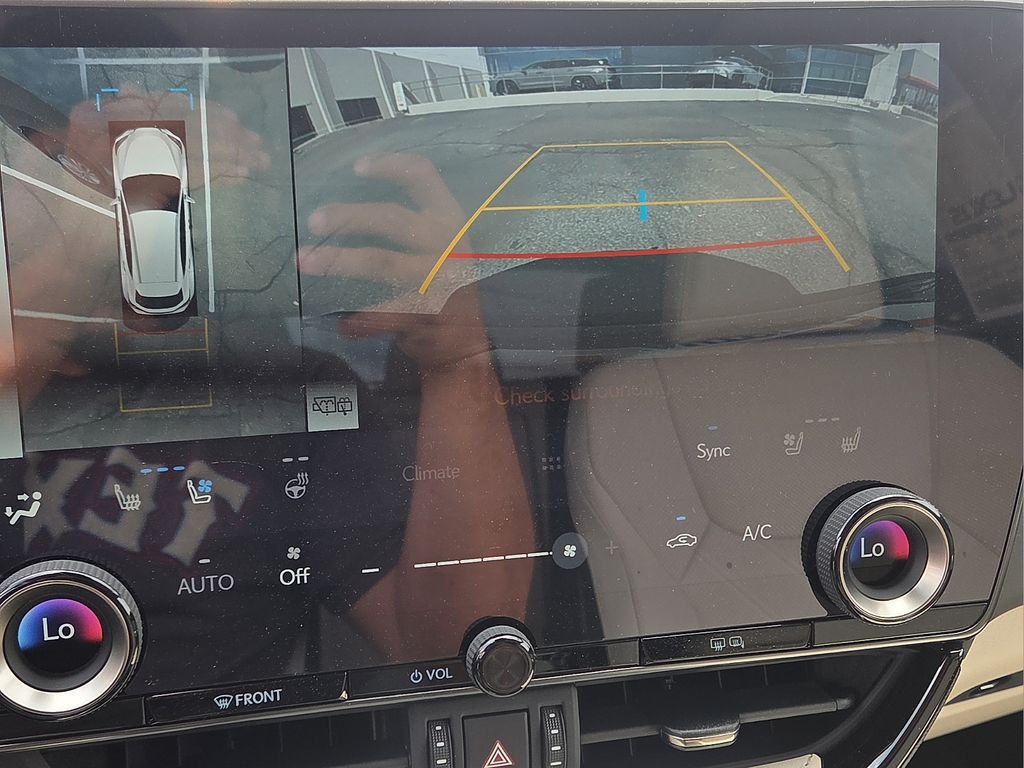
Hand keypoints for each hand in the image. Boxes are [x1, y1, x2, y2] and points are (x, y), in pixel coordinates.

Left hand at [298, 153, 486, 372]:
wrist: (464, 343)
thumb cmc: (440, 286)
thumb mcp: (433, 247)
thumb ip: (401, 227)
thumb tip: (338, 213)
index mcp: (448, 220)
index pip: (423, 176)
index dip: (390, 165)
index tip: (356, 166)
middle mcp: (447, 244)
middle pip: (392, 218)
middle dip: (349, 217)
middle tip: (314, 220)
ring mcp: (439, 278)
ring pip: (383, 262)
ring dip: (340, 261)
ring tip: (306, 261)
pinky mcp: (427, 312)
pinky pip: (383, 312)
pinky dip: (358, 321)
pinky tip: (343, 325)